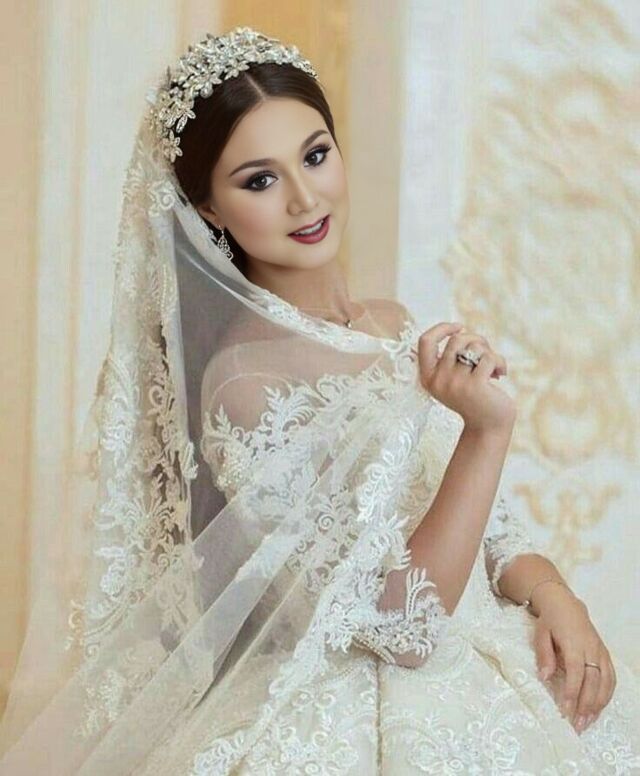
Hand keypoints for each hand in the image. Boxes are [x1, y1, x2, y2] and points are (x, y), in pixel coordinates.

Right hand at [417, 322, 515, 433]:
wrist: (488, 426)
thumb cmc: (474, 397)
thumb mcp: (454, 378)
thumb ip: (450, 358)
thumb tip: (461, 330)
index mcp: (428, 377)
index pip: (425, 341)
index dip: (441, 329)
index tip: (459, 327)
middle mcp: (438, 380)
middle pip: (456, 340)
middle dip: (476, 340)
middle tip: (486, 352)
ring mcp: (455, 383)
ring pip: (474, 347)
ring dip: (489, 352)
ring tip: (494, 366)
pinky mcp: (474, 386)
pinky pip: (489, 358)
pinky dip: (500, 362)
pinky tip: (501, 373)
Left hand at [532, 585, 616, 733]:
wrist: (566, 605)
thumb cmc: (550, 620)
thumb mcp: (541, 633)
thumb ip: (544, 655)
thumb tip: (545, 677)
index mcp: (574, 643)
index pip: (576, 672)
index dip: (572, 692)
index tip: (565, 710)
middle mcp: (591, 649)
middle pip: (593, 681)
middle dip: (585, 705)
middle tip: (577, 724)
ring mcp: (601, 652)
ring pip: (605, 682)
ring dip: (597, 705)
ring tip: (587, 722)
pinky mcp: (605, 655)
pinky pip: (611, 678)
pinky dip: (607, 695)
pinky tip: (598, 708)